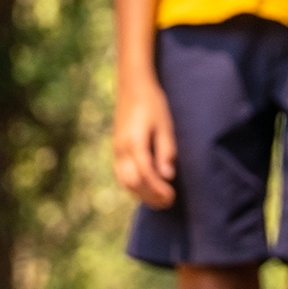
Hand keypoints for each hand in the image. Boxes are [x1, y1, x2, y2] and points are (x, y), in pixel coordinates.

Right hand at [113, 76, 176, 207]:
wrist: (132, 86)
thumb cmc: (153, 104)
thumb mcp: (165, 125)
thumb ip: (166, 151)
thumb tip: (167, 176)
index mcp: (134, 142)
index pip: (145, 174)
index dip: (158, 189)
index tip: (172, 197)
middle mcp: (121, 149)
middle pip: (132, 182)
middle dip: (150, 196)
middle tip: (168, 202)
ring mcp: (116, 150)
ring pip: (124, 181)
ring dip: (141, 194)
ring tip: (160, 200)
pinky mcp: (116, 149)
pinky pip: (121, 174)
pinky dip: (134, 186)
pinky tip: (147, 189)